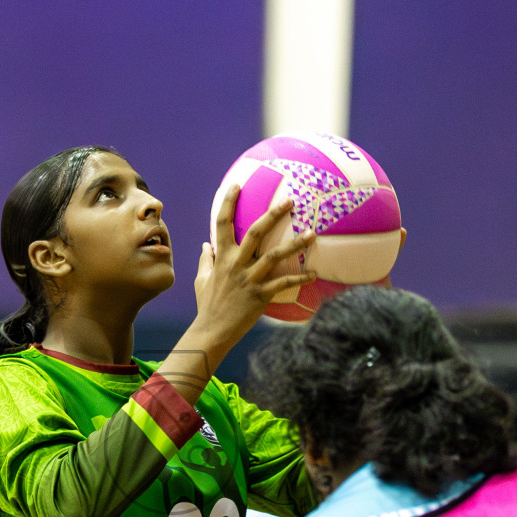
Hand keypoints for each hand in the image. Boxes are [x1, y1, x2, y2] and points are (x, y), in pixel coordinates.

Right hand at [191, 185, 315, 343]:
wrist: (212, 331)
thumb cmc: (207, 305)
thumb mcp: (202, 280)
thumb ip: (205, 261)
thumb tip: (204, 246)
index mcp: (221, 257)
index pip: (221, 223)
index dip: (227, 202)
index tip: (237, 185)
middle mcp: (236, 264)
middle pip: (255, 232)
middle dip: (273, 214)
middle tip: (290, 200)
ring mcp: (249, 279)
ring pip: (275, 255)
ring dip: (295, 243)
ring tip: (312, 233)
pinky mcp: (261, 295)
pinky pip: (284, 283)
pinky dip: (301, 278)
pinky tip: (315, 274)